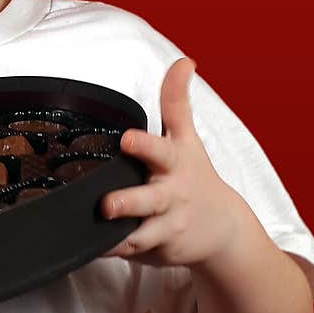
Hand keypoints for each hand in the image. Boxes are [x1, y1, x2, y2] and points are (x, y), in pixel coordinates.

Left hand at [99, 57, 240, 268]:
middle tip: (106, 203)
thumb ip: (177, 101)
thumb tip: (184, 61)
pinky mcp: (156, 249)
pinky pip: (130, 251)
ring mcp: (165, 226)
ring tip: (97, 233)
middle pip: (148, 199)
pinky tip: (90, 249)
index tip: (127, 140)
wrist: (223, 229)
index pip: (160, 150)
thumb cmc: (195, 176)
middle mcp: (170, 195)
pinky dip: (112, 250)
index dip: (144, 145)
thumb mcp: (187, 138)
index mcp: (174, 163)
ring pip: (140, 232)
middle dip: (129, 200)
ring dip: (118, 233)